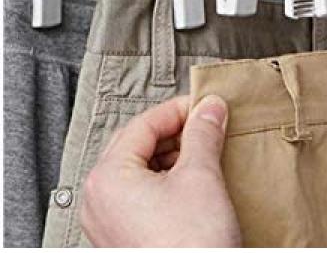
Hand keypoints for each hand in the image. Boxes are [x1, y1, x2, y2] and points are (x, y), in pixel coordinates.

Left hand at [80, 95, 240, 246]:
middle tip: (208, 124)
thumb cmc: (189, 247)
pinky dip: (167, 179)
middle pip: (137, 144)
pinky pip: (141, 194)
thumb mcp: (201, 175)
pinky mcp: (123, 238)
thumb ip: (203, 132)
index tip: (207, 105)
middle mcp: (99, 200)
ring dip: (173, 154)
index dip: (180, 109)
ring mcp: (108, 222)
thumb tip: (209, 108)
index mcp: (107, 178)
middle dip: (176, 132)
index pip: (144, 123)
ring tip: (206, 151)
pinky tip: (195, 180)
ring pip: (139, 169)